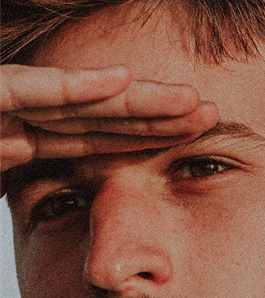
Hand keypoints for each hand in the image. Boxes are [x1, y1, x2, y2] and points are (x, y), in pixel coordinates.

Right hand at [1, 64, 217, 175]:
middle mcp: (15, 118)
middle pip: (99, 116)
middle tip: (210, 114)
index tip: (193, 137)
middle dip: (158, 116)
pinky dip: (71, 85)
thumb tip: (52, 216)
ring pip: (77, 100)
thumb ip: (10, 193)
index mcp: (20, 143)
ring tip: (189, 99)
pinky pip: (24, 90)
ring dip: (136, 98)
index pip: (95, 140)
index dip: (146, 137)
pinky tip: (121, 81)